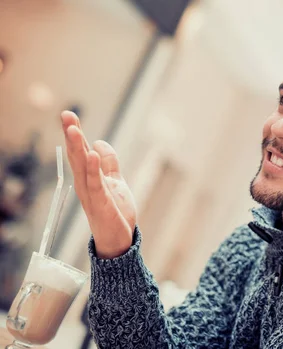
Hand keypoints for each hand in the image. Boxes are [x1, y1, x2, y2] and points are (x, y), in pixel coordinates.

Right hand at [61, 111, 136, 258]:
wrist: (120, 241)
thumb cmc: (115, 213)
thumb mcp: (115, 182)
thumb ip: (109, 164)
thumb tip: (99, 142)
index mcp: (88, 178)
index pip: (80, 152)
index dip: (75, 134)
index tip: (69, 115)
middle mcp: (85, 185)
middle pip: (77, 157)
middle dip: (72, 136)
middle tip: (66, 115)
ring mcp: (92, 195)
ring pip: (83, 168)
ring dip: (78, 149)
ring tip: (73, 130)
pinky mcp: (101, 205)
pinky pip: (96, 185)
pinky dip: (94, 170)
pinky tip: (93, 155)